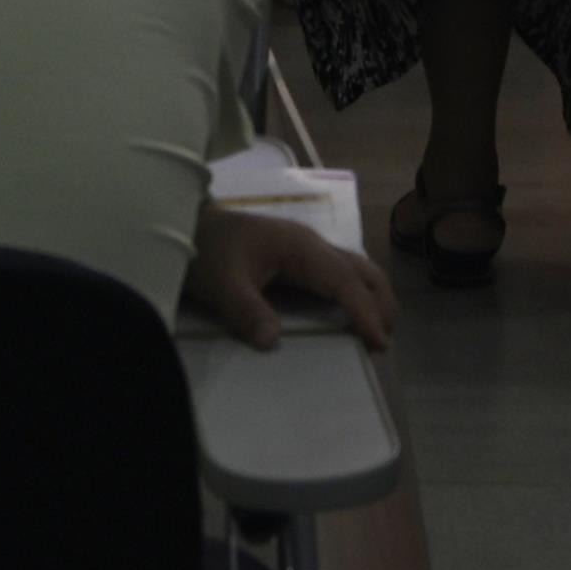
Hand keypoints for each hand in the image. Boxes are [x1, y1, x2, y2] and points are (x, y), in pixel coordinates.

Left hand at [184, 201, 395, 351]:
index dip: (364, 310)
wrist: (188, 224)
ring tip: (376, 336)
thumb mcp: (221, 283)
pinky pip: (340, 276)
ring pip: (357, 271)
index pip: (343, 279)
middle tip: (382, 345)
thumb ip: (246, 310)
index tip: (378, 341)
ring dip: (373, 300)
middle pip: (363, 271)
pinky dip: (357, 297)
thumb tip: (272, 341)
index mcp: (299, 246)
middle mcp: (312, 245)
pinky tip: (352, 319)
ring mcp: (308, 250)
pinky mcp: (300, 260)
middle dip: (381, 305)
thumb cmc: (206, 249)